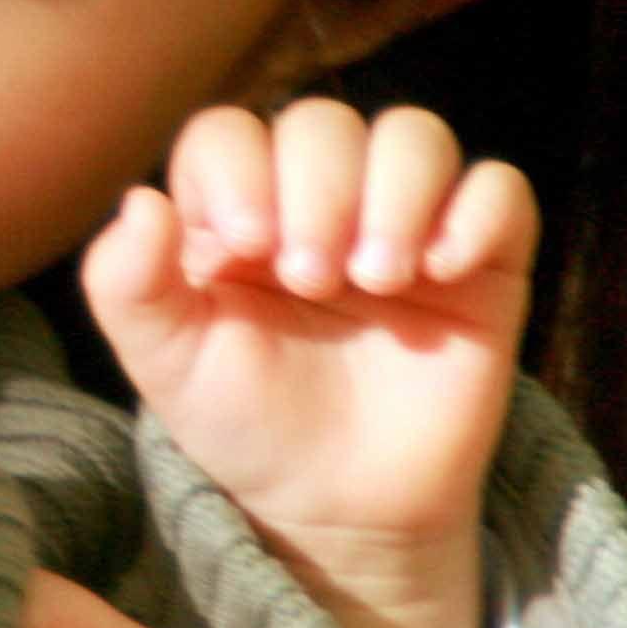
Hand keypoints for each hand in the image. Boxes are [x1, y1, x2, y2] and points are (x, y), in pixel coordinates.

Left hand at [81, 100, 535, 627]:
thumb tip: (141, 201)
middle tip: (311, 279)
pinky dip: (475, 213)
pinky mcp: (480, 259)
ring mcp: (403, 220)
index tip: (244, 247)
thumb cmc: (243, 420)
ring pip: (414, 136)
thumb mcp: (165, 362)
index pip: (231, 132)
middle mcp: (320, 196)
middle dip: (317, 192)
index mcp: (236, 205)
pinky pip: (500, 191)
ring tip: (377, 278)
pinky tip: (442, 272)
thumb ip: (125, 284)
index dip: (236, 171)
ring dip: (395, 193)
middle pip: (323, 124)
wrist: (336, 503)